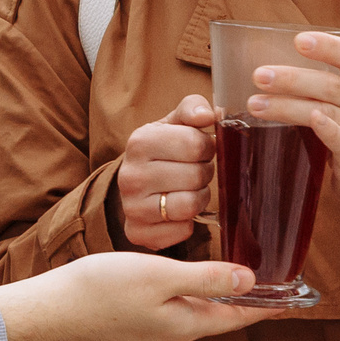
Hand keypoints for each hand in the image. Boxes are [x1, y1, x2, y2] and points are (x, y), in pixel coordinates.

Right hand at [0, 253, 277, 340]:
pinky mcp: (132, 326)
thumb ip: (206, 278)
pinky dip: (193, 297)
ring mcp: (151, 333)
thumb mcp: (160, 277)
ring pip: (198, 315)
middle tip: (275, 283)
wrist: (46, 312)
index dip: (269, 304)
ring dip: (221, 299)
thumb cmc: (100, 291)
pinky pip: (175, 312)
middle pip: (222, 318)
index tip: (297, 298)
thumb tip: (250, 279)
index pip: (240, 316)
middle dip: (249, 302)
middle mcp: (173, 335)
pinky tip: (190, 282)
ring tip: (240, 279)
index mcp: (186, 325)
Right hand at [114, 93, 217, 249]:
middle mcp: (130, 175)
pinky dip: (188, 223)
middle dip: (204, 173)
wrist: (136, 182)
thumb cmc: (164, 149)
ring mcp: (131, 207)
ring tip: (190, 189)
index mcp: (140, 141)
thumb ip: (193, 108)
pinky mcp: (137, 232)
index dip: (207, 147)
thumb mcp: (175, 122)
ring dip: (199, 197)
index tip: (201, 149)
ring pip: (190, 205)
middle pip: (196, 176)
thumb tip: (209, 115)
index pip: (196, 144)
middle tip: (195, 170)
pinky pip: (182, 231)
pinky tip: (178, 211)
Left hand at [247, 31, 339, 252]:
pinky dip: (328, 130)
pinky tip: (312, 120)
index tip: (298, 40)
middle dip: (292, 78)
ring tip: (256, 104)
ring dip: (289, 106)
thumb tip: (268, 70)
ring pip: (328, 111)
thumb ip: (321, 86)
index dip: (327, 46)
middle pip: (331, 85)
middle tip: (259, 75)